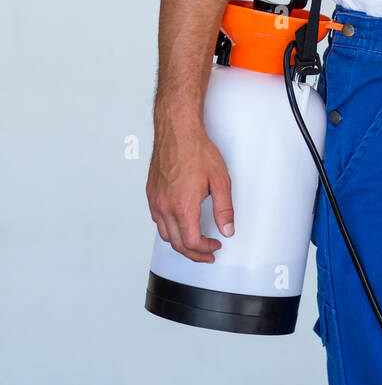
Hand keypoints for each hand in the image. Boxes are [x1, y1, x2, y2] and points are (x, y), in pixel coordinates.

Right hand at [146, 114, 233, 262]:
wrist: (177, 131)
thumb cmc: (196, 150)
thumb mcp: (220, 180)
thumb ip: (224, 208)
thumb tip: (227, 228)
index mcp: (183, 206)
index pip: (192, 242)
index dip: (205, 250)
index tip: (215, 246)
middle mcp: (165, 206)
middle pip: (177, 243)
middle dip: (194, 253)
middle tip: (207, 253)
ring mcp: (156, 200)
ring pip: (165, 234)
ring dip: (180, 243)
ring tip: (194, 243)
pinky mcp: (151, 194)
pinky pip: (157, 220)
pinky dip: (169, 229)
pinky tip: (179, 224)